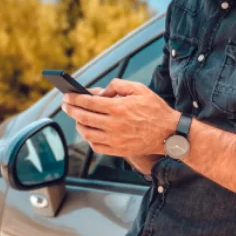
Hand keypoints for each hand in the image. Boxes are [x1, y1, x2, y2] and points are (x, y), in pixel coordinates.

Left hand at [61, 79, 179, 157]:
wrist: (169, 133)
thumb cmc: (155, 109)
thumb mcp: (138, 89)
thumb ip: (117, 86)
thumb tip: (99, 93)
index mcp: (118, 107)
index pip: (88, 102)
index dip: (74, 98)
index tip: (66, 95)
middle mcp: (114, 125)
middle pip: (83, 117)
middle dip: (71, 109)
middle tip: (65, 104)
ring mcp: (115, 140)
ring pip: (86, 133)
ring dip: (78, 124)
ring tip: (76, 117)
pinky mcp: (118, 150)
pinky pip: (95, 146)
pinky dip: (88, 138)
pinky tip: (89, 131)